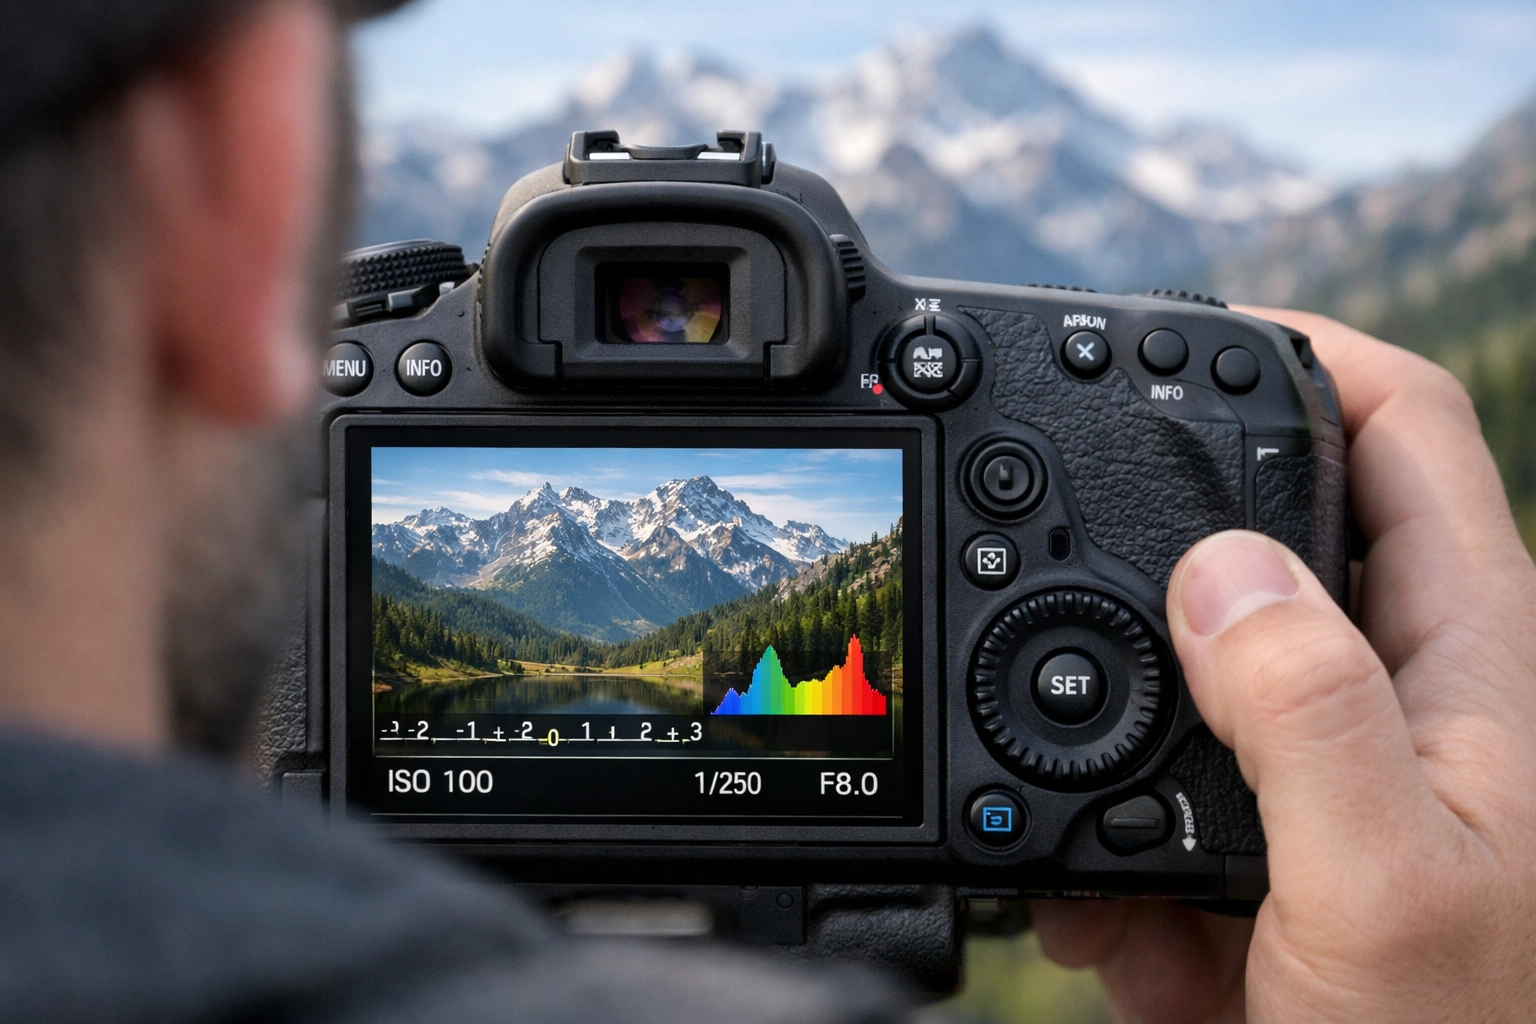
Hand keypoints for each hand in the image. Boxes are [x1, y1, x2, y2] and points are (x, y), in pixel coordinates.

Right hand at [1031, 307, 1535, 1022]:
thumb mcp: (1382, 885)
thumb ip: (1306, 713)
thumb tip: (1215, 567)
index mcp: (1468, 659)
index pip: (1405, 427)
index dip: (1308, 347)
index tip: (1180, 340)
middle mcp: (1398, 693)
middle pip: (1268, 529)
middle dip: (1151, 541)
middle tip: (1048, 554)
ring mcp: (1317, 772)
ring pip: (1179, 669)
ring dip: (1099, 728)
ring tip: (1070, 827)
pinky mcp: (1256, 849)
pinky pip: (1143, 793)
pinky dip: (1098, 847)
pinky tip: (1102, 925)